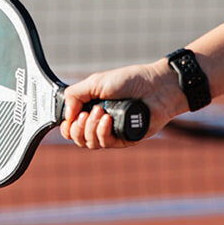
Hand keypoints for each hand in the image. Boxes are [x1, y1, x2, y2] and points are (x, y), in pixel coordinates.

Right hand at [60, 59, 176, 148]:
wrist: (157, 86)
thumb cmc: (130, 81)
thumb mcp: (96, 82)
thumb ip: (75, 95)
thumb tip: (66, 115)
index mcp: (91, 108)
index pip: (71, 126)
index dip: (67, 125)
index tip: (71, 117)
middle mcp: (99, 122)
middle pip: (77, 138)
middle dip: (77, 127)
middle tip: (86, 114)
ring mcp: (112, 132)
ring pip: (90, 143)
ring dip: (90, 128)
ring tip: (101, 112)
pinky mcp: (124, 140)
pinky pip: (105, 143)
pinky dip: (102, 132)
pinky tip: (108, 120)